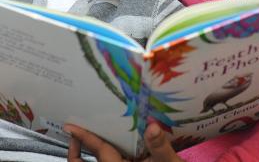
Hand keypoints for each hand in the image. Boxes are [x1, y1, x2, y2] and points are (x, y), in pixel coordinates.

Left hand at [64, 123, 184, 161]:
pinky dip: (102, 159)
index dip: (84, 138)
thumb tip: (152, 127)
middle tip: (73, 135)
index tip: (70, 127)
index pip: (99, 151)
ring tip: (84, 143)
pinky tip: (110, 151)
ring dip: (86, 158)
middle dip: (75, 152)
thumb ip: (160, 147)